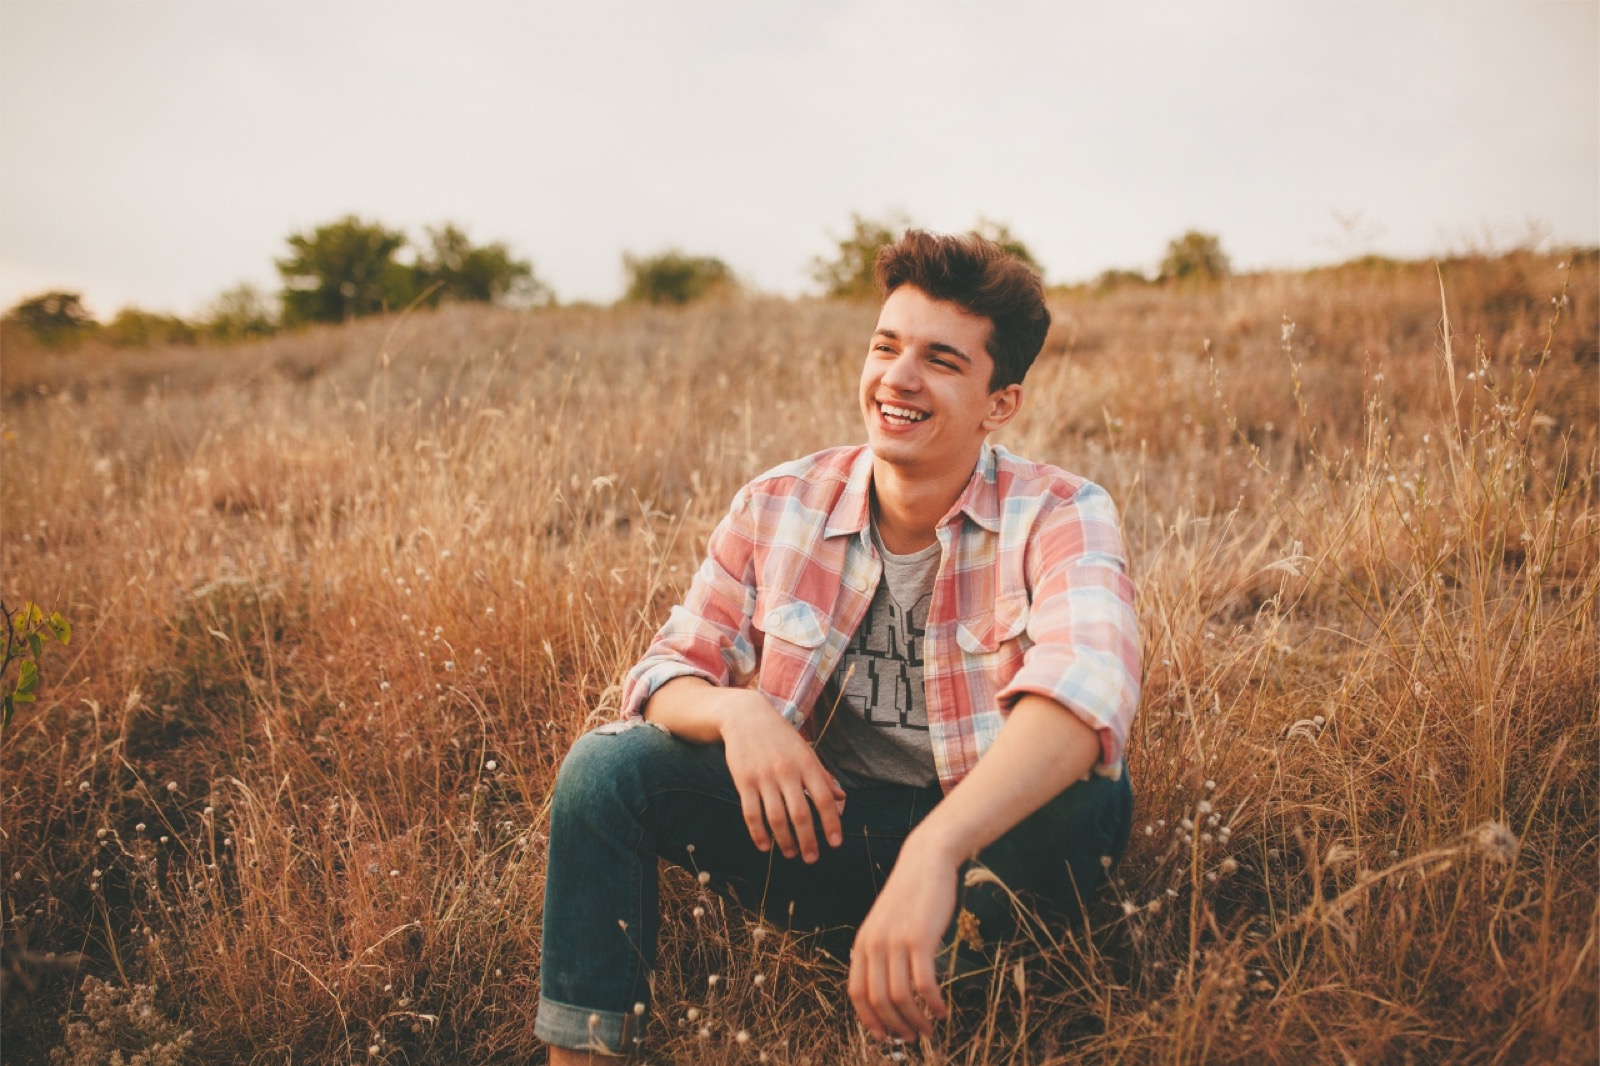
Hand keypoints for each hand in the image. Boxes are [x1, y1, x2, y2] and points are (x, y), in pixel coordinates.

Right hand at [715, 689, 845, 862]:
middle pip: (800, 814)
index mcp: (806, 763)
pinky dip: (758, 833)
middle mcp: (787, 771)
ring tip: (791, 854)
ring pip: (776, 818)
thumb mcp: (805, 751)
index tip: (835, 844)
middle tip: (812, 859)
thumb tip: (841, 799)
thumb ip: (822, 776)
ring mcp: (763, 777)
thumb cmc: (780, 736)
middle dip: (808, 841)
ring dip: (785, 841)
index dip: (831, 824)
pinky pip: (751, 813)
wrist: (745, 716)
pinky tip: (765, 846)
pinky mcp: (743, 781)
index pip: (823, 799)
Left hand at [848, 832, 959, 1041]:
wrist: (925, 861)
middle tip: (912, 1038)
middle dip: (895, 1026)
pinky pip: (924, 984)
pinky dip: (933, 1004)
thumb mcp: (886, 924)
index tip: (883, 1037)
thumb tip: (888, 989)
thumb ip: (882, 951)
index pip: (857, 993)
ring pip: (900, 997)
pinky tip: (942, 1011)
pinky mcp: (920, 939)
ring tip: (929, 1029)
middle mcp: (874, 945)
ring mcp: (896, 942)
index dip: (869, 1019)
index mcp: (862, 943)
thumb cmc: (911, 895)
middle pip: (878, 1000)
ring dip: (915, 1020)